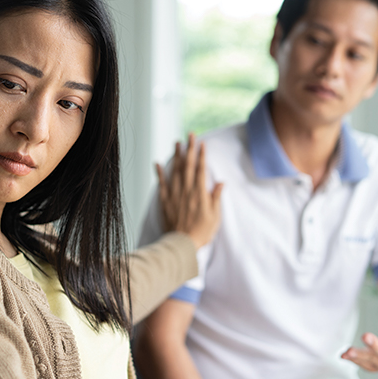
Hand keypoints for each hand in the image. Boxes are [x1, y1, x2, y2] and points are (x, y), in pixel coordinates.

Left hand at [156, 133, 222, 248]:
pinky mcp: (165, 201)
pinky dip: (159, 173)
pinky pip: (162, 184)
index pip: (201, 170)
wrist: (182, 243)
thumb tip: (221, 182)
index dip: (202, 155)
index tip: (202, 143)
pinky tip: (157, 163)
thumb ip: (216, 197)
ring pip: (175, 171)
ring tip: (177, 143)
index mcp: (199, 193)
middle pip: (188, 166)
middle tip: (190, 135)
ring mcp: (175, 195)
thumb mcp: (215, 216)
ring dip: (176, 156)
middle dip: (190, 149)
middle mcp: (186, 191)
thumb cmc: (202, 232)